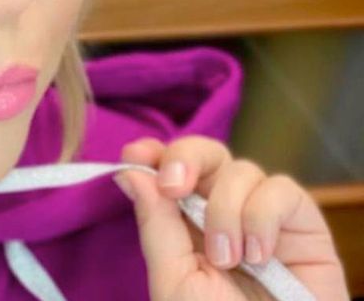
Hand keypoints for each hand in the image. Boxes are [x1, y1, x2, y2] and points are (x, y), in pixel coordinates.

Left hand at [113, 135, 349, 300]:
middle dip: (185, 158)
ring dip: (226, 211)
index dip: (154, 154)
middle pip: (207, 154)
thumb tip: (130, 172)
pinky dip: (262, 217)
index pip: (170, 171)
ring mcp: (263, 216)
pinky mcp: (303, 225)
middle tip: (174, 188)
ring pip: (241, 170)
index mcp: (185, 225)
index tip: (136, 154)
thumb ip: (155, 225)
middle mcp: (224, 213)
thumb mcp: (174, 279)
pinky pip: (281, 189)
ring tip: (227, 260)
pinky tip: (259, 257)